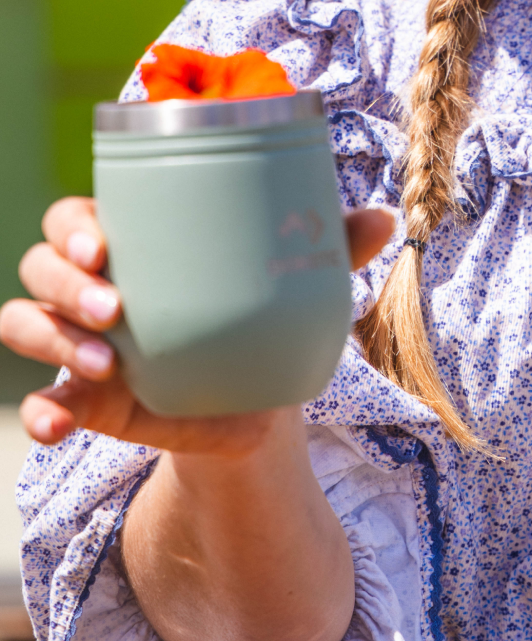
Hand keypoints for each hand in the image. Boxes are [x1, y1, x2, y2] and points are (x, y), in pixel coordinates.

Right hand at [0, 197, 395, 454]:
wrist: (254, 395)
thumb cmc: (264, 311)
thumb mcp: (294, 280)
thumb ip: (333, 245)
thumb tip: (386, 217)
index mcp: (136, 241)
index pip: (76, 216)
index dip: (74, 225)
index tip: (104, 243)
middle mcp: (95, 285)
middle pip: (41, 265)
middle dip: (64, 282)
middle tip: (115, 307)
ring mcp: (80, 341)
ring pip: (24, 321)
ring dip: (52, 339)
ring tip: (105, 364)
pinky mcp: (82, 398)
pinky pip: (40, 400)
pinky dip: (39, 412)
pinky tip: (56, 424)